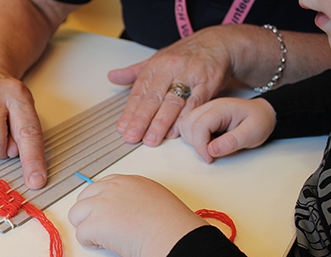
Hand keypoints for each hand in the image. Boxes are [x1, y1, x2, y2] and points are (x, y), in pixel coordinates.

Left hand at [68, 174, 207, 256]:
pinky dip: (91, 243)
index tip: (109, 214)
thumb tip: (128, 212)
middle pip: (84, 198)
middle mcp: (110, 189)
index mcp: (126, 181)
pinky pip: (81, 235)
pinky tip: (108, 245)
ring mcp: (100, 205)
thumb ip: (136, 198)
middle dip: (90, 213)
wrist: (171, 233)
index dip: (102, 203)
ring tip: (104, 238)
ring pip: (76, 214)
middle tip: (105, 228)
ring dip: (86, 226)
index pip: (101, 186)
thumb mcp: (155, 197)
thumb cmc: (170, 222)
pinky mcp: (94, 224)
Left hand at [109, 26, 233, 146]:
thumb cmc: (186, 54)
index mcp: (155, 66)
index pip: (139, 92)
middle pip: (153, 98)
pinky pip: (194, 103)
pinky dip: (185, 118)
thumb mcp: (157, 59)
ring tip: (151, 139)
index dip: (130, 112)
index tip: (122, 128)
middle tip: (132, 137)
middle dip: (141, 120)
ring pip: (172, 102)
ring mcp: (189, 76)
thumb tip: (112, 76)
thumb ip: (134, 72)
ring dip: (161, 123)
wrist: (218, 42)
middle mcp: (170, 70)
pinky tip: (176, 131)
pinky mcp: (207, 83)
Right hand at [179, 97, 275, 162]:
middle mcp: (209, 107)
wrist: (263, 113)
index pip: (199, 126)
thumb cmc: (259, 121)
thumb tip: (211, 150)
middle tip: (212, 152)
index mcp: (221, 108)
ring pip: (185, 125)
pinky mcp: (202, 116)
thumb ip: (232, 142)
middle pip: (187, 124)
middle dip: (195, 143)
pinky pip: (188, 126)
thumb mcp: (252, 133)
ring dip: (192, 140)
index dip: (201, 145)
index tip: (210, 158)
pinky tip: (208, 141)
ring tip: (210, 146)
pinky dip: (193, 137)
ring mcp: (204, 110)